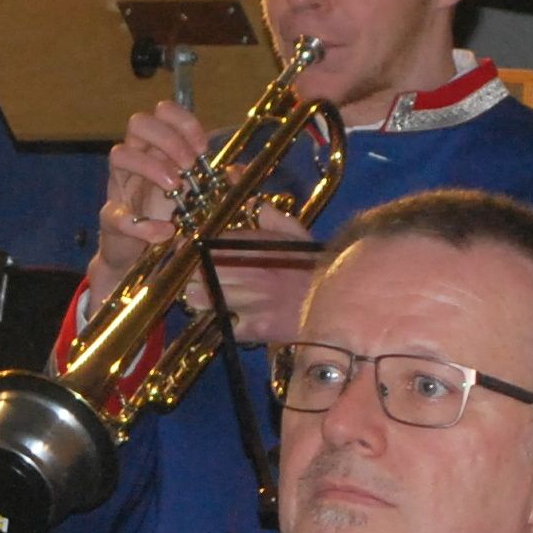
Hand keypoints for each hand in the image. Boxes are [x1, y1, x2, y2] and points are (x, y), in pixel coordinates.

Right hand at [90, 101, 209, 287]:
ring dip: (151, 167)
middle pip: (139, 122)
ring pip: (119, 154)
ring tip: (174, 188)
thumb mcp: (201, 197)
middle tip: (189, 165)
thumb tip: (236, 172)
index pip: (163, 113)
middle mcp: (136, 160)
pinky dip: (141, 225)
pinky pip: (114, 214)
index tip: (203, 148)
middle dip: (168, 139)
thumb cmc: (170, 218)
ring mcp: (120, 187)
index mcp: (158, 149)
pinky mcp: (111, 219)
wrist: (142, 260)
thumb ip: (219, 182)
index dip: (183, 122)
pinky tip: (165, 231)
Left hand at [182, 202, 315, 345]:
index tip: (189, 251)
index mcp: (258, 244)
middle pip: (197, 270)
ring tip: (208, 299)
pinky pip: (221, 323)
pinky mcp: (256, 327)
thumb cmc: (319, 270)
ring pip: (202, 297)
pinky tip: (228, 319)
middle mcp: (250, 269)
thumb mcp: (300, 237)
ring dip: (201, 299)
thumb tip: (257, 205)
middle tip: (197, 279)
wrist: (343, 305)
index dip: (193, 248)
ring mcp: (251, 299)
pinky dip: (220, 322)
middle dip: (193, 275)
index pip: (208, 242)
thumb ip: (275, 220)